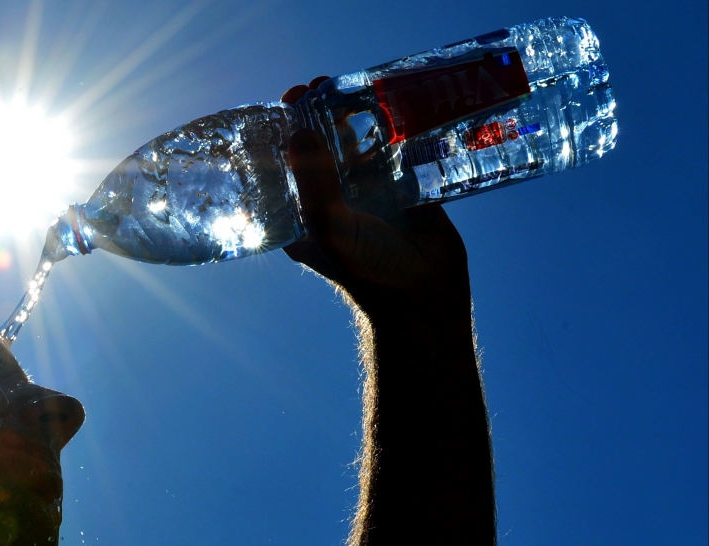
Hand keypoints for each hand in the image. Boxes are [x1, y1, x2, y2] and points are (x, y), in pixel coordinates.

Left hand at [280, 78, 470, 315]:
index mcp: (304, 214)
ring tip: (355, 86)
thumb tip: (296, 132)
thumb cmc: (367, 270)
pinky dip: (394, 129)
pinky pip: (396, 151)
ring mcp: (369, 193)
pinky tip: (393, 104)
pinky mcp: (403, 189)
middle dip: (319, 115)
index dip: (285, 131)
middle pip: (321, 148)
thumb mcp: (329, 227)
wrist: (424, 295)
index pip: (286, 165)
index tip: (288, 101)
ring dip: (356, 117)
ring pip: (358, 145)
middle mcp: (334, 201)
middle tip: (320, 85)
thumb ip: (313, 183)